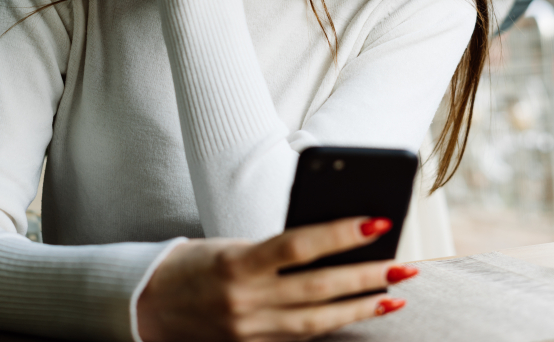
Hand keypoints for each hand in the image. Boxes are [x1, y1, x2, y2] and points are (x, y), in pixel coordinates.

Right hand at [136, 217, 418, 341]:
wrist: (150, 305)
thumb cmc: (194, 264)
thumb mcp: (231, 246)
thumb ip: (275, 250)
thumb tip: (331, 241)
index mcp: (237, 264)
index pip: (299, 246)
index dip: (341, 234)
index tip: (377, 223)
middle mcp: (246, 300)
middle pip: (319, 288)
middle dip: (366, 276)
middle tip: (403, 265)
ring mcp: (251, 330)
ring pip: (319, 321)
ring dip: (361, 307)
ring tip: (394, 294)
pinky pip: (303, 337)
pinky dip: (335, 324)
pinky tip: (360, 312)